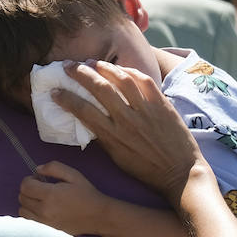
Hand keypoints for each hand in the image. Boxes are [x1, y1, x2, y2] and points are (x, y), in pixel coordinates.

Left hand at [19, 162, 108, 235]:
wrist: (98, 216)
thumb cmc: (86, 194)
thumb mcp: (73, 174)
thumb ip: (53, 167)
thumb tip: (37, 169)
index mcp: (50, 195)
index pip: (25, 186)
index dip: (29, 179)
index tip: (39, 179)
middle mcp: (44, 211)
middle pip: (22, 197)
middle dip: (28, 190)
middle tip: (41, 188)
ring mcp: (44, 223)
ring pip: (22, 210)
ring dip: (28, 203)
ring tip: (40, 200)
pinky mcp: (47, 231)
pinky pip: (28, 221)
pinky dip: (30, 214)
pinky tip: (41, 210)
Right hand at [50, 61, 202, 201]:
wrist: (181, 173)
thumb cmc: (148, 170)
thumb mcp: (119, 159)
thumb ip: (104, 139)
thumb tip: (89, 122)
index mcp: (113, 137)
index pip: (83, 111)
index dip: (66, 98)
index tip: (55, 91)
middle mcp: (127, 121)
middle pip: (99, 89)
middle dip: (80, 73)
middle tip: (68, 66)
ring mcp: (146, 110)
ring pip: (121, 79)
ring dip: (104, 67)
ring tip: (92, 62)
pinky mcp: (162, 104)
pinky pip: (144, 81)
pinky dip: (130, 72)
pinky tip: (121, 69)